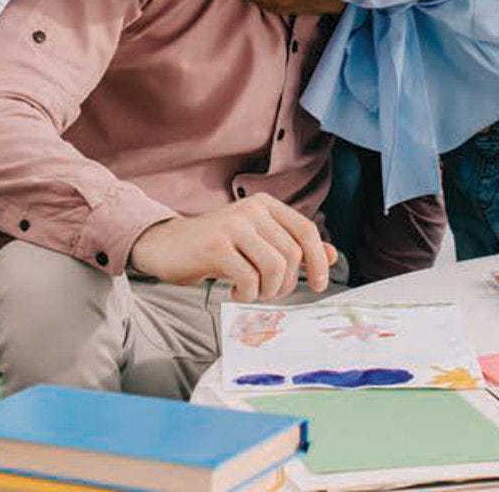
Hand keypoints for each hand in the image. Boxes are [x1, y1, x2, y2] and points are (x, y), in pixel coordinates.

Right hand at [129, 196, 335, 301]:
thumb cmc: (215, 248)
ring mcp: (233, 225)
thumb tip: (332, 255)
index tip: (318, 285)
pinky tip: (234, 291)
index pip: (306, 230)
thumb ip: (291, 246)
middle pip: (291, 253)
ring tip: (252, 291)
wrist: (166, 246)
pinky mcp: (216, 245)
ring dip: (268, 290)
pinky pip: (249, 278)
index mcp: (264, 205)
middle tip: (269, 293)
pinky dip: (246, 293)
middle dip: (286, 283)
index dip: (318, 261)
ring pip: (274, 266)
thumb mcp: (256, 243)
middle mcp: (251, 209)